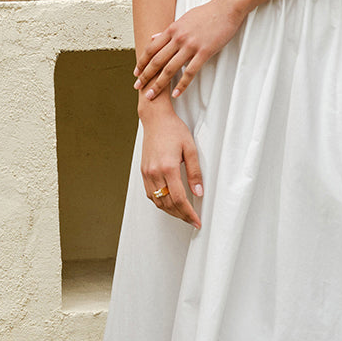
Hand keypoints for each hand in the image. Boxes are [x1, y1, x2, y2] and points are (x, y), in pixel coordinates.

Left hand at [134, 0, 241, 103]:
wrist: (227, 8)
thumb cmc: (207, 13)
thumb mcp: (183, 19)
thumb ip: (168, 30)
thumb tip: (153, 37)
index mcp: (172, 30)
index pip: (151, 48)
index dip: (142, 62)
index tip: (136, 72)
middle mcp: (178, 38)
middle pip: (157, 61)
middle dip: (145, 76)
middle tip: (138, 87)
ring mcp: (190, 46)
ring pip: (170, 69)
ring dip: (159, 84)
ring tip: (151, 95)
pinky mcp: (204, 52)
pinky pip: (190, 72)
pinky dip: (182, 85)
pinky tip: (176, 94)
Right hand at [140, 110, 202, 227]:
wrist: (155, 119)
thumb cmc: (173, 130)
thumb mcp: (190, 149)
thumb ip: (195, 172)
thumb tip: (198, 192)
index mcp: (168, 167)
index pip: (179, 199)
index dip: (189, 213)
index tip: (197, 221)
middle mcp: (155, 173)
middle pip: (168, 204)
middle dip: (181, 215)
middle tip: (192, 221)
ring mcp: (147, 173)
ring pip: (158, 202)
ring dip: (171, 212)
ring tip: (183, 214)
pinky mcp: (143, 172)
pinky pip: (150, 194)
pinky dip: (160, 203)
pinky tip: (169, 203)